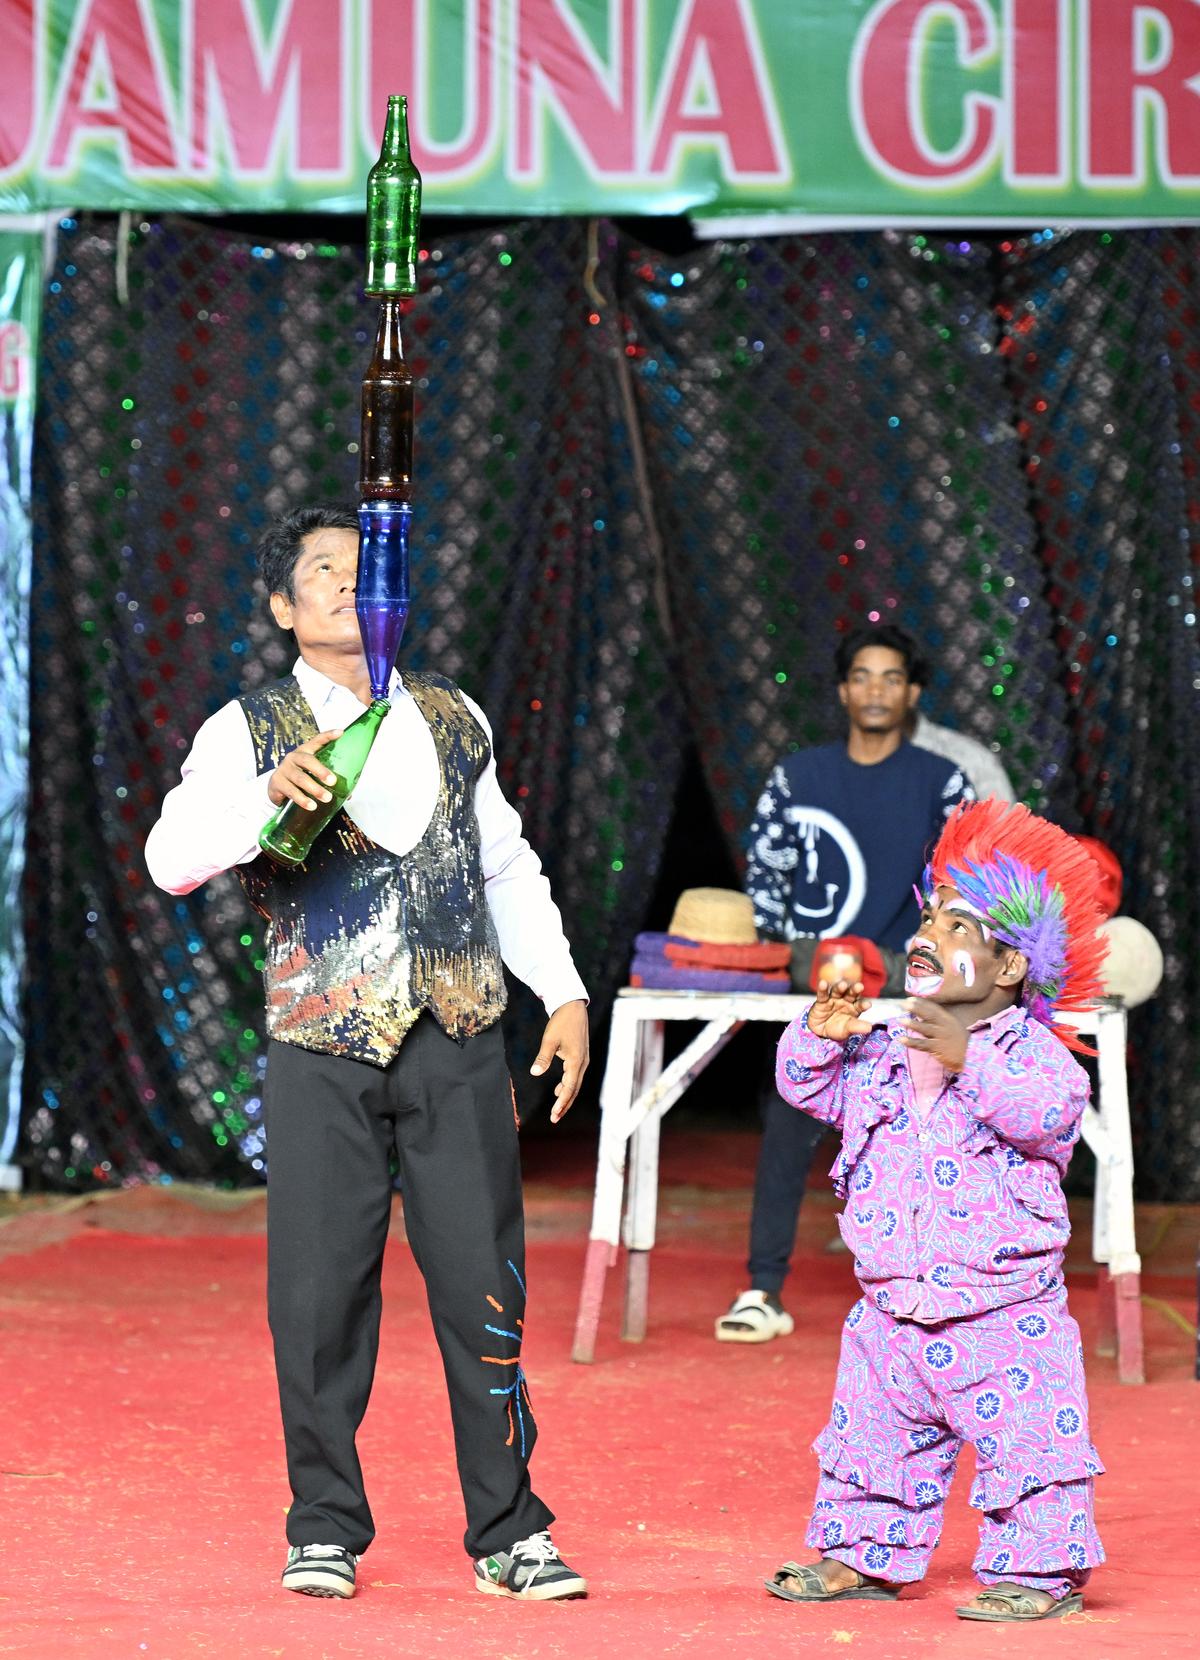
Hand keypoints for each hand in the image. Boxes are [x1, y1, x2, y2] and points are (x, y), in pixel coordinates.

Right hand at [267, 731, 343, 810]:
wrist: (276, 788)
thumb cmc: (300, 778)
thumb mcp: (312, 775)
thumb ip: (327, 780)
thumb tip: (348, 795)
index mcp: (305, 751)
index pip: (317, 741)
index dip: (328, 736)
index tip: (341, 733)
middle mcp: (293, 757)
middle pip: (307, 761)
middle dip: (321, 771)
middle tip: (333, 781)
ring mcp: (284, 769)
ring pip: (300, 778)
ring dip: (314, 789)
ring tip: (326, 798)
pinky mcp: (277, 783)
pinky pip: (291, 791)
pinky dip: (302, 799)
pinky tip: (311, 805)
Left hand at [531, 1000, 589, 1122]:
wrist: (573, 1007)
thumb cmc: (561, 1022)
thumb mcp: (550, 1040)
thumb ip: (543, 1057)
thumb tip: (535, 1073)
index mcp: (576, 1061)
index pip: (569, 1087)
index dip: (561, 1103)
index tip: (554, 1115)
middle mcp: (582, 1063)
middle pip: (574, 1089)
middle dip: (564, 1105)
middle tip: (554, 1119)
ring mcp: (583, 1060)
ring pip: (575, 1084)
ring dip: (566, 1097)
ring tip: (556, 1110)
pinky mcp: (580, 1056)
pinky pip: (575, 1076)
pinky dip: (568, 1085)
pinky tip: (558, 1090)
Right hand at [808, 978, 872, 1042]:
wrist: (821, 1031)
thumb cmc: (837, 1029)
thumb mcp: (847, 1030)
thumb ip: (857, 1027)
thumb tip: (869, 1028)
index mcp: (855, 1007)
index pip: (860, 1005)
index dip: (863, 1004)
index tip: (868, 1005)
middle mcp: (845, 1000)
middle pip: (850, 994)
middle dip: (854, 990)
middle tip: (859, 986)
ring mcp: (834, 999)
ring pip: (837, 991)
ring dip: (839, 987)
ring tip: (842, 985)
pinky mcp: (822, 1000)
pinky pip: (823, 994)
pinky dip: (823, 989)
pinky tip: (823, 983)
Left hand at [899, 998, 967, 1071]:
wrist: (970, 1057)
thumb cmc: (959, 1042)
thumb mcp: (952, 1027)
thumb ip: (939, 1021)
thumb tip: (921, 1015)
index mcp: (948, 1019)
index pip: (933, 1008)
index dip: (921, 1003)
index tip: (910, 998)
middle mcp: (944, 1026)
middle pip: (929, 1015)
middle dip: (916, 1008)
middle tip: (903, 1004)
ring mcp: (941, 1037)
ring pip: (925, 1029)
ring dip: (912, 1024)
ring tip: (900, 1020)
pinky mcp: (937, 1048)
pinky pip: (922, 1044)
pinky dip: (911, 1042)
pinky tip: (901, 1039)